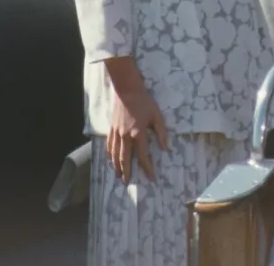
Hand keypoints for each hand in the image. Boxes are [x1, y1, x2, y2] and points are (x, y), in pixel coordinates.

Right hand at [104, 58, 168, 183]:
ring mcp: (116, 133)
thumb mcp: (157, 116)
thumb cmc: (144, 102)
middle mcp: (125, 136)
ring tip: (117, 175)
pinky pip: (109, 145)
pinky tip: (110, 159)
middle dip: (126, 171)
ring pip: (115, 154)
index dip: (147, 167)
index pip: (142, 156)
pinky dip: (109, 154)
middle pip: (125, 158)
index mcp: (138, 134)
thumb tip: (165, 148)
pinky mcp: (111, 128)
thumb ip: (161, 133)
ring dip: (116, 166)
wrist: (127, 90)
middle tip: (127, 182)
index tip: (150, 177)